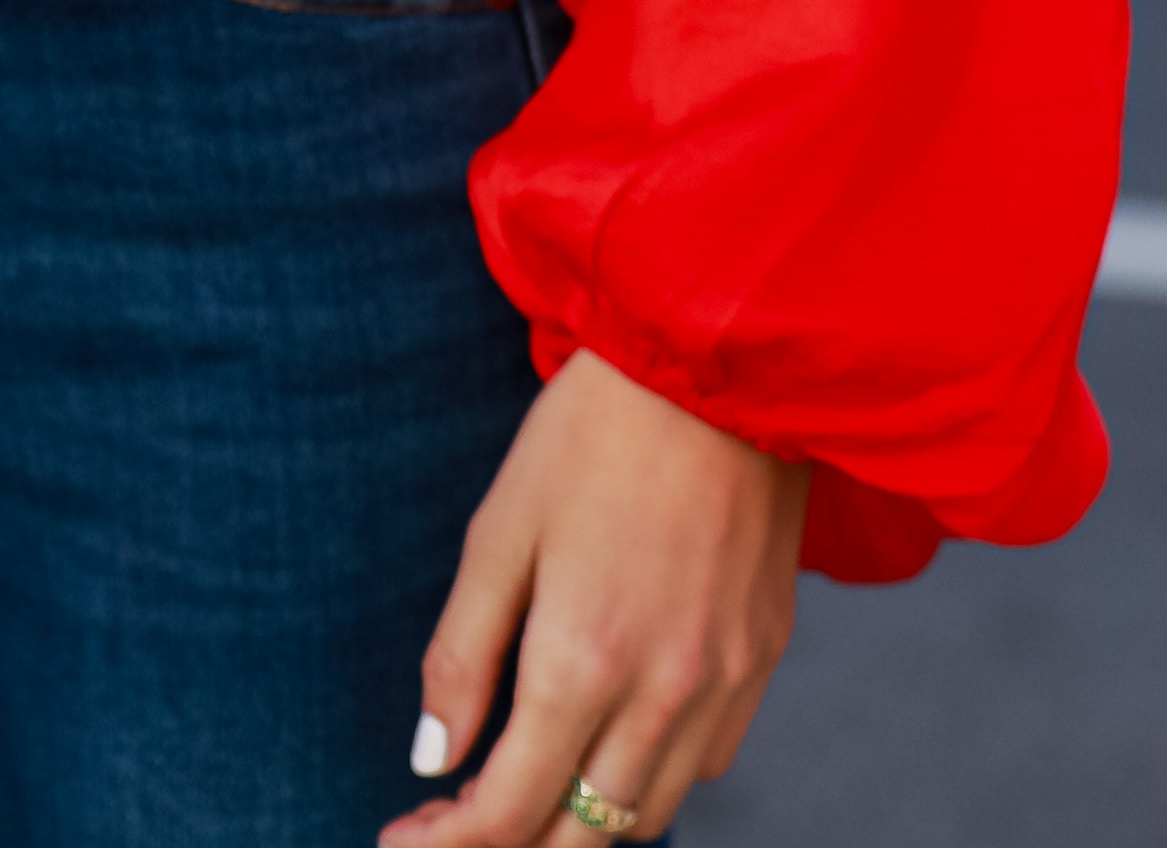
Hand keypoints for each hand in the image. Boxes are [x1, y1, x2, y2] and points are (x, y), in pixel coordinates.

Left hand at [380, 351, 805, 844]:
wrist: (718, 367)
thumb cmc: (591, 434)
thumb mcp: (501, 530)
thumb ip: (462, 653)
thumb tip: (430, 755)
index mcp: (582, 661)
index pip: (508, 811)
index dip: (448, 845)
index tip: (404, 835)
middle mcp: (660, 695)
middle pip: (578, 837)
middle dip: (507, 843)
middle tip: (451, 816)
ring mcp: (722, 685)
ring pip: (645, 814)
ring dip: (579, 821)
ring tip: (526, 778)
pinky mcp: (762, 661)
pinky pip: (703, 762)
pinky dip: (648, 776)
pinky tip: (609, 732)